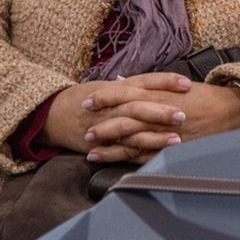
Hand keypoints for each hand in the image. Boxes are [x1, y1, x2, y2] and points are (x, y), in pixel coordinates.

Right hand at [42, 72, 192, 157]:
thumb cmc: (86, 97)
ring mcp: (106, 126)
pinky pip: (122, 151)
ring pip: (132, 131)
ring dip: (155, 137)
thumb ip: (135, 86)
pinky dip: (138, 154)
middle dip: (161, 111)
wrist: (53, 115)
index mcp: (117, 89)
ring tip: (177, 140)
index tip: (186, 83)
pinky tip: (156, 158)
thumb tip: (164, 83)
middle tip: (183, 114)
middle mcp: (112, 106)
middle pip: (138, 106)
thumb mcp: (109, 86)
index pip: (145, 81)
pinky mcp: (103, 144)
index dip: (165, 82)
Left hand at [80, 79, 239, 162]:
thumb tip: (125, 81)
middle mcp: (161, 113)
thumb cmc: (208, 97)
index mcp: (162, 94)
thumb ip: (152, 85)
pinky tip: (113, 162)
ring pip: (130, 140)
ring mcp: (167, 133)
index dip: (104, 98)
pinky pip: (145, 155)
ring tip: (91, 150)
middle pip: (123, 119)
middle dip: (102, 125)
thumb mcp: (179, 84)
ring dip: (109, 146)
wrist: (235, 112)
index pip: (125, 94)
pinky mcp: (174, 149)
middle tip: (85, 130)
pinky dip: (126, 159)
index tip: (89, 101)